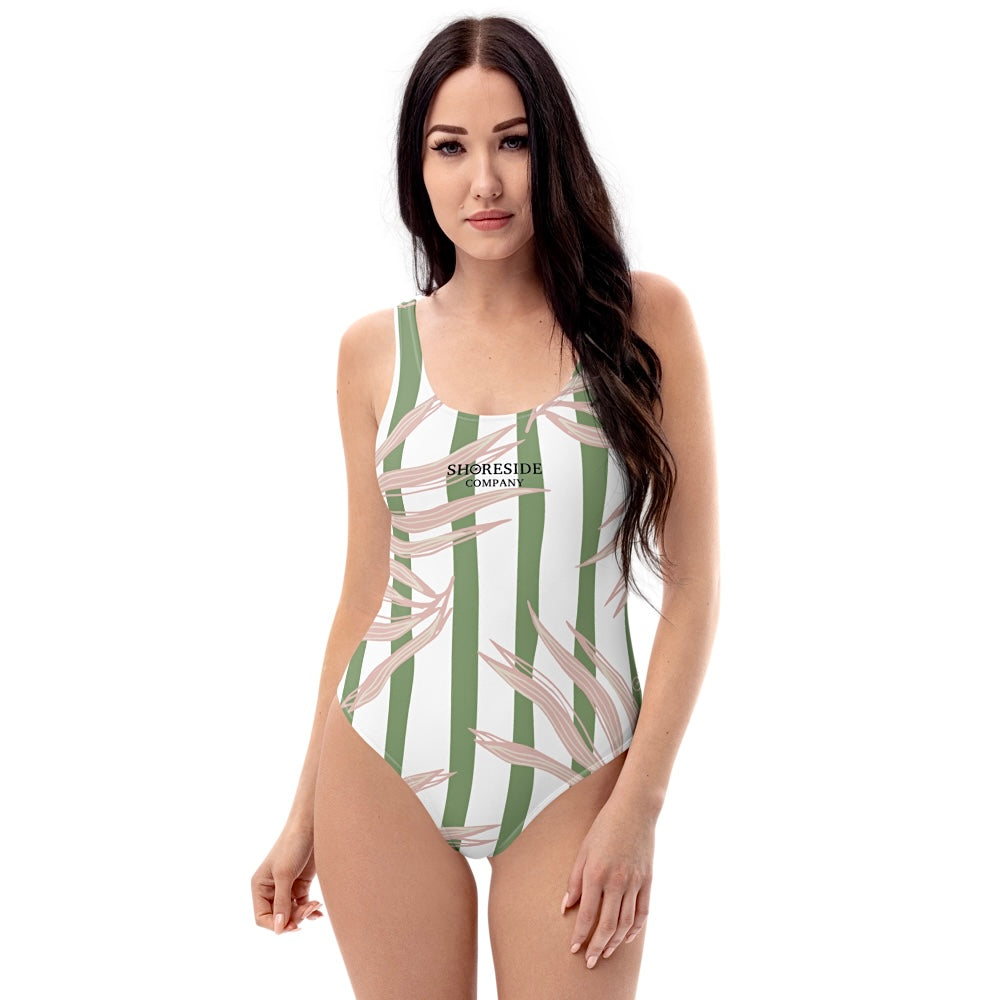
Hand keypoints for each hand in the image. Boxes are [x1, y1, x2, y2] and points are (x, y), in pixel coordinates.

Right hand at [251, 827, 324, 933]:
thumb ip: (282, 902)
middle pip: (279, 917)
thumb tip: (279, 929)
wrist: (311, 826)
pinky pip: (303, 905)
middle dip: (293, 917)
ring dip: (303, 913)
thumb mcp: (284, 874)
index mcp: (260, 887)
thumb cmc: (292, 845)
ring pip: (292, 913)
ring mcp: (286, 887)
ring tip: (316, 905)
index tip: (293, 926)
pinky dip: (310, 909)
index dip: (276, 925)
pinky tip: (318, 910)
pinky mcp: (301, 884)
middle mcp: (271, 889)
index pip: (262, 917)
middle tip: (308, 910)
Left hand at [561, 797, 653, 967]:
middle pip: (607, 925)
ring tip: (605, 953)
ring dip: (614, 942)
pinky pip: (643, 912)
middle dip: (597, 947)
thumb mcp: (583, 849)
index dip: (580, 935)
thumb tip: (566, 906)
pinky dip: (635, 929)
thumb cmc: (605, 826)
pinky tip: (626, 938)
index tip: (574, 948)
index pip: (586, 914)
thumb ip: (574, 880)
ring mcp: (635, 882)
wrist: (634, 810)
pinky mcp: (648, 881)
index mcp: (596, 873)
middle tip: (590, 962)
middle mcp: (616, 881)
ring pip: (626, 923)